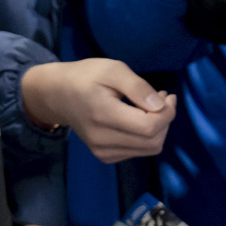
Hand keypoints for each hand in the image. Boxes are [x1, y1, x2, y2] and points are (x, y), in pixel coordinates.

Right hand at [20, 59, 175, 161]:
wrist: (57, 94)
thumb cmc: (85, 77)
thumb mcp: (112, 69)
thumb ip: (137, 87)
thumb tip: (161, 105)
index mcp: (103, 115)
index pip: (149, 127)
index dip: (167, 113)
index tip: (168, 95)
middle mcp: (102, 139)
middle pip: (153, 141)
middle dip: (165, 120)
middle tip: (161, 97)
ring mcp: (102, 151)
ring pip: (149, 149)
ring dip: (158, 128)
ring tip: (151, 106)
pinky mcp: (104, 156)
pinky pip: (138, 151)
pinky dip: (147, 136)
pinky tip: (139, 118)